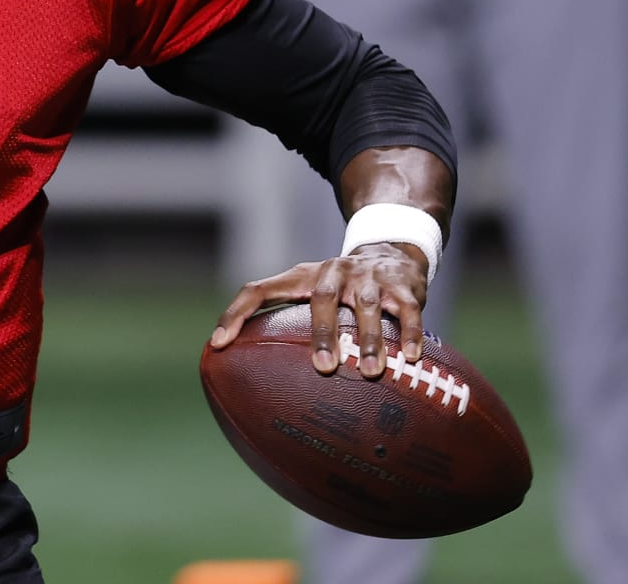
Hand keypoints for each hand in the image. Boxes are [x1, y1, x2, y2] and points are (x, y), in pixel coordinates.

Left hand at [208, 243, 430, 378]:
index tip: (217, 344)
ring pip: (367, 305)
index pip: (258, 289)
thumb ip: (287, 325)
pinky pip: (407, 309)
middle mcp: (332, 272)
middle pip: (321, 297)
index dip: (235, 314)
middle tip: (323, 367)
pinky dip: (409, 333)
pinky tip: (410, 357)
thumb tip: (253, 376)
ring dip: (370, 338)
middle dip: (322, 332)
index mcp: (301, 277)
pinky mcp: (401, 285)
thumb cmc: (340, 286)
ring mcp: (367, 277)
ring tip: (371, 371)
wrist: (391, 250)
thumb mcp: (310, 293)